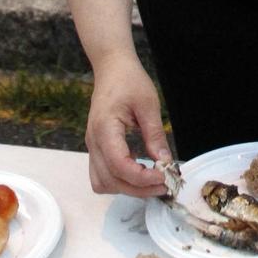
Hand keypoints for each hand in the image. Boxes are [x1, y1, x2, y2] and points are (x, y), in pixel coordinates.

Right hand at [85, 51, 171, 197]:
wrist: (111, 68)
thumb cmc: (129, 81)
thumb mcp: (148, 104)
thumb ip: (155, 135)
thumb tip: (166, 162)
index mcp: (104, 129)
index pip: (119, 166)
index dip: (142, 177)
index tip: (164, 176)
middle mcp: (93, 142)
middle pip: (111, 180)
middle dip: (138, 189)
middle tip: (165, 184)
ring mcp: (92, 146)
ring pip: (103, 183)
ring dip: (127, 188)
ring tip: (152, 181)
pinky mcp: (96, 148)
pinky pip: (102, 175)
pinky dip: (119, 181)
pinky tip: (139, 172)